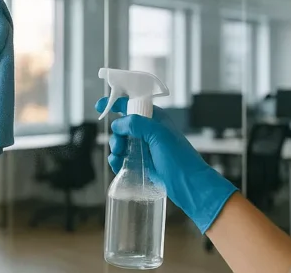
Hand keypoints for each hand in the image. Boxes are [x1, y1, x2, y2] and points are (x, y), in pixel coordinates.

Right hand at [97, 96, 236, 232]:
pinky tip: (118, 165)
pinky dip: (117, 160)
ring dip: (116, 148)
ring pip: (121, 142)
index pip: (132, 105)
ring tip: (119, 157)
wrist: (191, 187)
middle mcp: (149, 132)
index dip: (115, 103)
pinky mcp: (143, 163)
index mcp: (155, 120)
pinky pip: (124, 158)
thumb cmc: (180, 160)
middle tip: (119, 146)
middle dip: (116, 134)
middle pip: (122, 126)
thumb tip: (117, 124)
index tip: (99, 106)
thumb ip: (136, 124)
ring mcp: (146, 148)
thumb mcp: (159, 135)